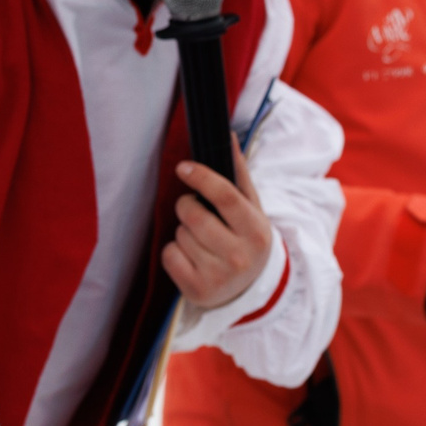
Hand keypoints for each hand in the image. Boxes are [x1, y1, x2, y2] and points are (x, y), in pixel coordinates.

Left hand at [162, 142, 273, 310]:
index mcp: (256, 231)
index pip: (226, 197)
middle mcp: (240, 256)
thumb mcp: (250, 208)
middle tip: (194, 209)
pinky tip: (191, 258)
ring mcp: (219, 276)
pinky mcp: (197, 290)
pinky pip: (169, 256)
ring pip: (180, 236)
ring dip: (183, 231)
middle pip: (195, 216)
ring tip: (200, 240)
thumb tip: (228, 135)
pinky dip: (173, 252)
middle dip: (186, 206)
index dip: (202, 178)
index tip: (183, 168)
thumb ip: (238, 172)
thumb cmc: (245, 238)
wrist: (250, 288)